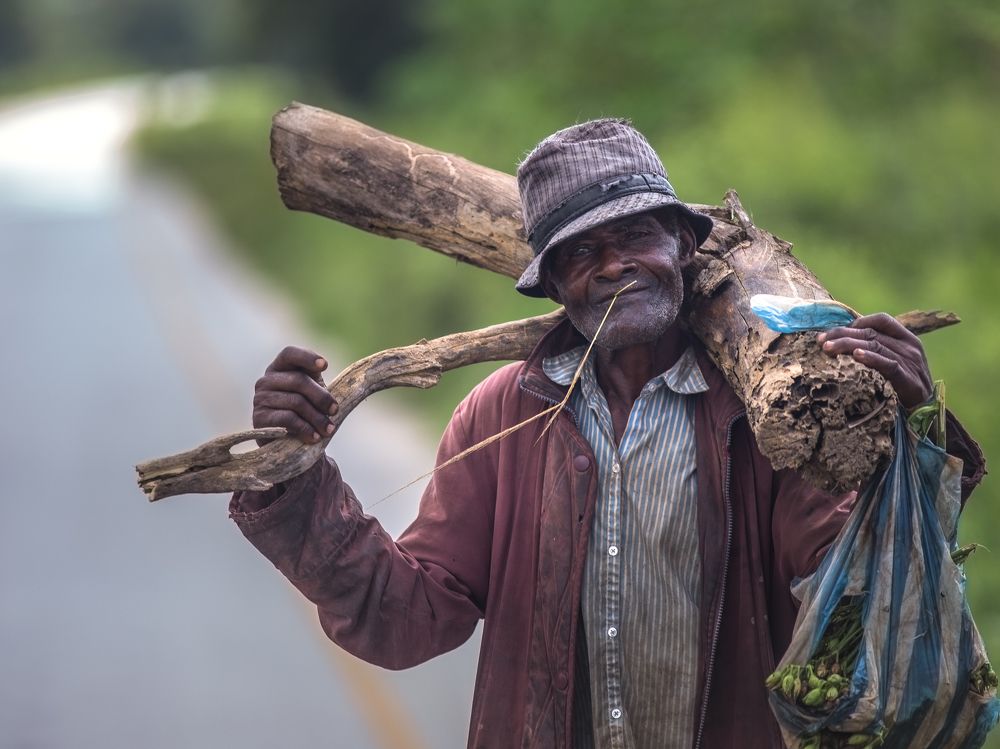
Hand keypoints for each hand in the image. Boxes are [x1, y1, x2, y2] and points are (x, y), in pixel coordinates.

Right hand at [253, 346, 338, 443]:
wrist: (289, 446)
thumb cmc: (306, 414)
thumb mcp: (315, 395)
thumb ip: (321, 382)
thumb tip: (354, 382)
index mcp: (280, 368)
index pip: (290, 354)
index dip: (307, 357)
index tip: (325, 366)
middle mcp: (266, 381)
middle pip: (298, 380)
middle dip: (321, 397)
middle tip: (335, 410)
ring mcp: (260, 399)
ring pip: (296, 402)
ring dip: (317, 417)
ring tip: (329, 429)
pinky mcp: (259, 419)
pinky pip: (287, 419)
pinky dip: (305, 428)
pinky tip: (315, 437)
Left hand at [817, 313, 932, 408]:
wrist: (925, 411)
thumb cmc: (903, 385)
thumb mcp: (892, 362)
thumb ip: (876, 349)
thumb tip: (844, 341)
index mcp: (906, 338)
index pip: (881, 320)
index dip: (856, 322)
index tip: (833, 332)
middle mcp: (909, 347)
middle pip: (872, 333)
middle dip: (843, 334)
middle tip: (820, 340)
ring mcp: (910, 362)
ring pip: (875, 345)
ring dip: (848, 345)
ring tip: (828, 348)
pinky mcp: (908, 379)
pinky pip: (888, 364)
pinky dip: (871, 358)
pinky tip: (856, 356)